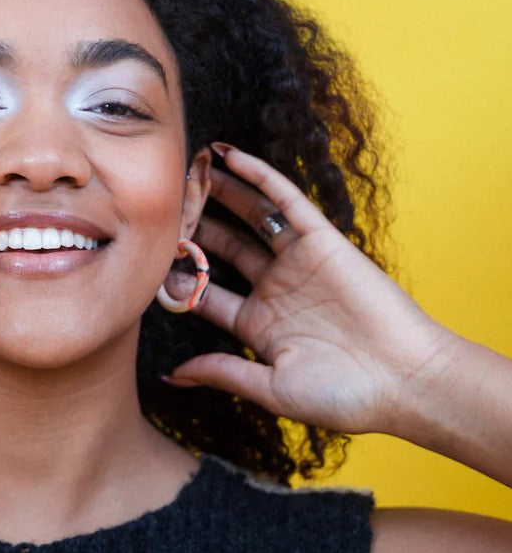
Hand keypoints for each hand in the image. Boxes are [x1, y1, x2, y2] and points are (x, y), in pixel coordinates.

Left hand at [166, 144, 454, 436]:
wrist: (407, 382)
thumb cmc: (345, 396)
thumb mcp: (271, 389)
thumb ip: (221, 372)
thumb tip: (172, 375)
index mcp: (257, 324)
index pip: (205, 292)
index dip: (176, 277)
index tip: (144, 259)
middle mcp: (273, 288)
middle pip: (222, 248)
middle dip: (192, 227)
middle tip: (160, 205)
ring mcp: (297, 262)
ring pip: (248, 217)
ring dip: (220, 193)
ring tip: (187, 170)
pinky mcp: (322, 240)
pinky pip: (285, 201)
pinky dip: (258, 176)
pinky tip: (229, 157)